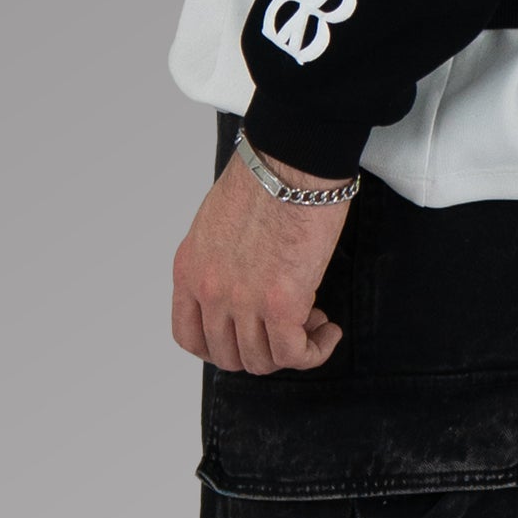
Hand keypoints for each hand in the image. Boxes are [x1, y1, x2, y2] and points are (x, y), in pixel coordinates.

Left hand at [172, 141, 351, 372]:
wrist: (292, 156)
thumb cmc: (267, 172)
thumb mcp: (219, 221)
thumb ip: (220, 259)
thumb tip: (244, 281)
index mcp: (189, 268)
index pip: (189, 336)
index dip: (220, 347)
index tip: (245, 336)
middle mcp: (210, 290)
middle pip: (228, 355)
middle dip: (261, 347)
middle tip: (287, 324)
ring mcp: (243, 300)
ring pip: (262, 360)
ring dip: (291, 348)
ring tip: (314, 320)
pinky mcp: (282, 303)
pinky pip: (295, 354)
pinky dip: (315, 350)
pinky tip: (328, 331)